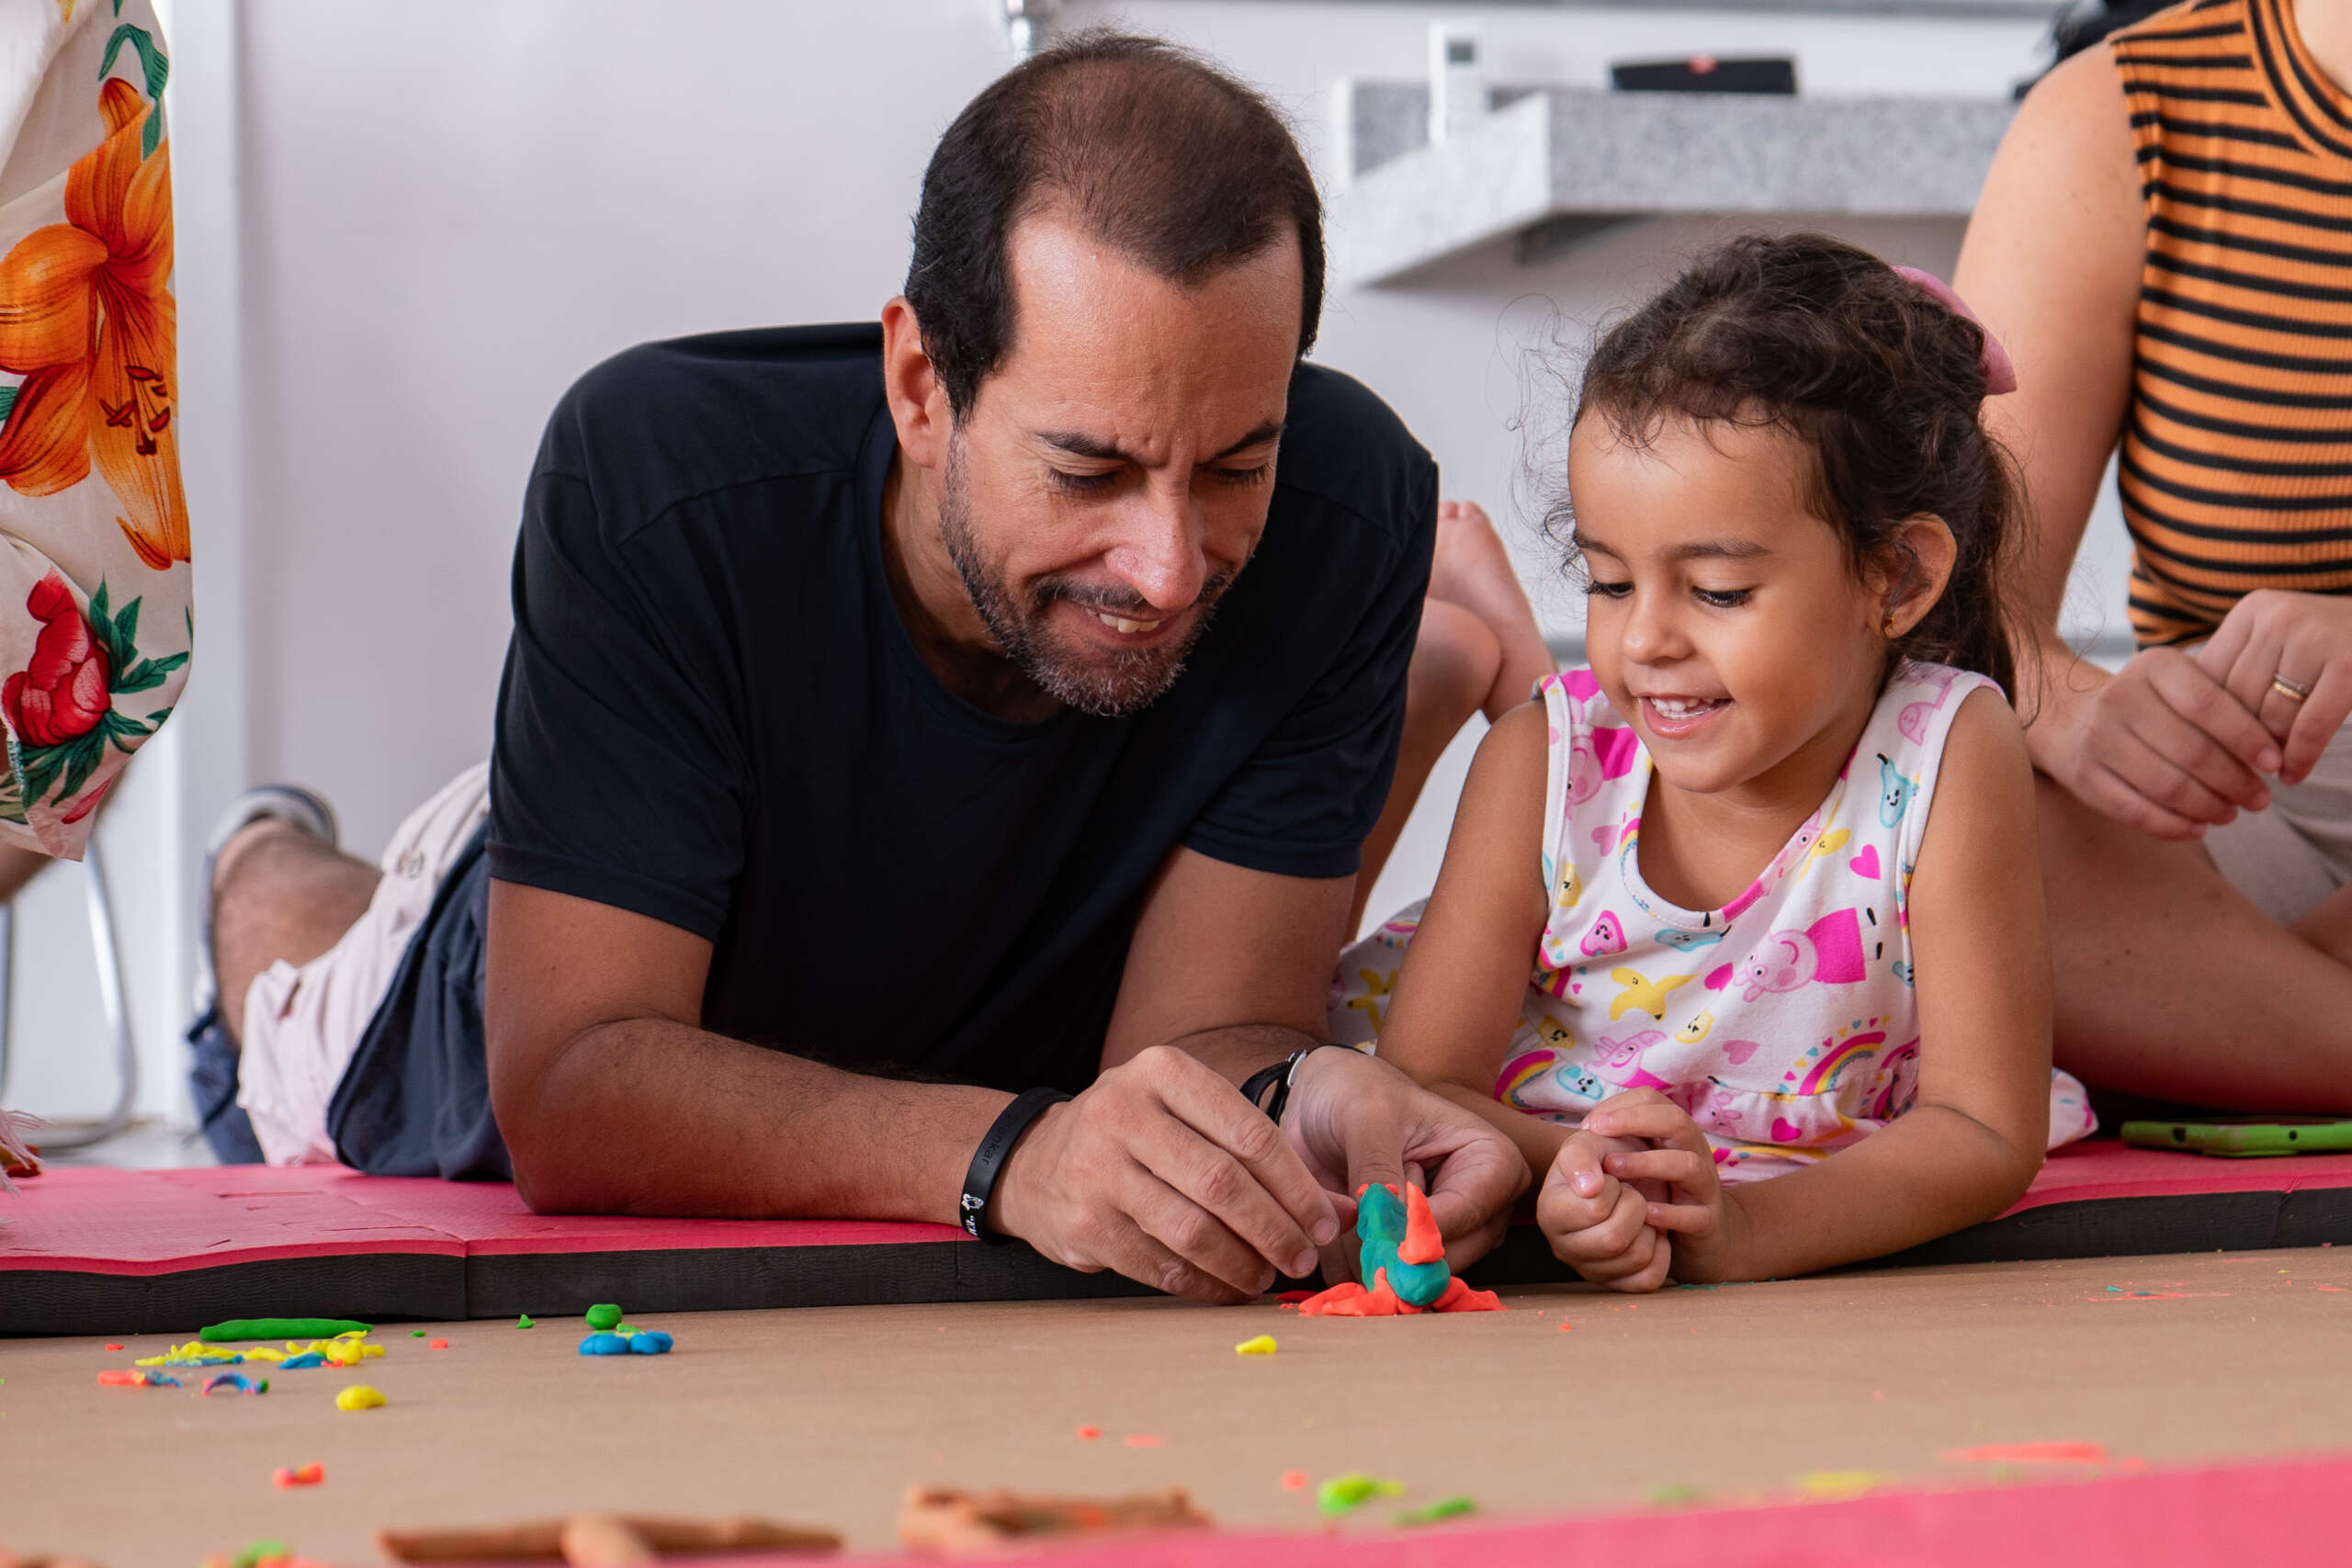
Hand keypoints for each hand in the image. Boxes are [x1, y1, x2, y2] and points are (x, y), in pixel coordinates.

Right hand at [989, 1045, 1341, 1304]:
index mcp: (1163, 1072)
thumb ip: (1260, 1155)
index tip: (1326, 1222)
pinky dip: (1203, 1284)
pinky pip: (1161, 1265)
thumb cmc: (1137, 1136)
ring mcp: (1097, 1168)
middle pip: (1222, 1182)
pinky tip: (1226, 1287)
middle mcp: (1124, 1111)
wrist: (1036, 1160)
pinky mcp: (1084, 1223)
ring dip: (1241, 1263)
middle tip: (1303, 1259)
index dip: (1297, 1185)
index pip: (1249, 1131)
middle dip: (1274, 1229)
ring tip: (1266, 1276)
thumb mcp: (1188, 1117)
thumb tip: (1346, 1208)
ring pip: (1192, 1229)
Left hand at [1283, 1046, 1528, 1279]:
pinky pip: (1382, 1282)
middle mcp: (1482, 1210)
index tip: (1371, 1233)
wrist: (1325, 1099)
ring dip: (1364, 1255)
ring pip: (1411, 1276)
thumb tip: (1386, 1229)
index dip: (1415, 1232)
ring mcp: (1451, 1237)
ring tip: (1339, 1208)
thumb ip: (1377, 1169)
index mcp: (1493, 1163)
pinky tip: (1332, 1228)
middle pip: (1444, 1258)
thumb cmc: (1359, 1093)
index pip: (1464, 1216)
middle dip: (1388, 1248)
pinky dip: (1349, 1263)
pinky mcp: (1415, 1256)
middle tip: (1347, 1219)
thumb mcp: (1367, 1117)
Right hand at [1536, 1128, 1671, 1291]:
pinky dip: (1660, 1253)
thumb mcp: (1586, 1142)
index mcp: (1548, 1212)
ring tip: (1637, 1211)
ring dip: (1649, 1227)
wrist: (1617, 1173)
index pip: (1595, 1209)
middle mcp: (1562, 1248)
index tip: (1610, 1178)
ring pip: (1636, 1259)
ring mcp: (1589, 1270)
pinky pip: (1649, 1280)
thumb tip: (1589, 1187)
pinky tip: (1650, 1232)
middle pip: (1614, 1240)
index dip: (1614, 1189)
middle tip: (1630, 1193)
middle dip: (1635, 1208)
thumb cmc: (1601, 1157)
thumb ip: (1580, 1157)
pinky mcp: (1616, 1284)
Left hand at [1584, 1090, 1739, 1282]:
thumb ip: (1615, 1140)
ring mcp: (1704, 1185)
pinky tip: (1643, 1212)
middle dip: (1634, 1121)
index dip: (1619, 1106)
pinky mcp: (1708, 1221)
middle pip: (1675, 1120)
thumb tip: (1587, 1130)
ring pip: (1688, 1164)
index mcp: (1674, 1130)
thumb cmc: (1658, 1189)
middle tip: (1597, 1132)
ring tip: (1613, 1168)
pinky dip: (1669, 1213)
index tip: (1589, 1125)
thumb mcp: (1639, 1158)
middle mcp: (1694, 1150)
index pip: (1651, 1099)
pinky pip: (1695, 1215)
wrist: (1701, 1234)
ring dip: (1648, 1163)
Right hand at [2033, 644, 2277, 838]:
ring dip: (2209, 807)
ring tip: (2231, 814)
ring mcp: (2097, 737)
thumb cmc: (2147, 704)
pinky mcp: (2082, 775)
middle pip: (2192, 750)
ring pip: (2167, 785)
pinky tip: (2197, 829)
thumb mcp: (2177, 684)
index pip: (2208, 704)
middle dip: (2235, 781)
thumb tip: (2271, 755)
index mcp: (2152, 666)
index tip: (2275, 764)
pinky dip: (2173, 826)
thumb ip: (2219, 704)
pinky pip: (2135, 811)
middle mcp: (2119, 696)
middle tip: (2260, 800)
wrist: (2067, 716)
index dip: (2247, 738)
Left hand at [2194, 590, 2351, 787]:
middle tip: (2240, 767)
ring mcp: (2315, 637)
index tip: (2206, 751)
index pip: (2208, 678)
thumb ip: (2238, 671)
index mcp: (2252, 610)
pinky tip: (2293, 774)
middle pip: (2236, 699)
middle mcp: (2279, 617)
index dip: (2205, 720)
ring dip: (2269, 750)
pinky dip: (2300, 756)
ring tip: (2269, 768)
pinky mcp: (2349, 665)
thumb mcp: (2276, 641)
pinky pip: (2309, 725)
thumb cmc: (2325, 645)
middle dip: (2237, 739)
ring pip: (2269, 716)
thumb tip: (2191, 733)